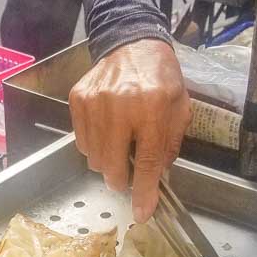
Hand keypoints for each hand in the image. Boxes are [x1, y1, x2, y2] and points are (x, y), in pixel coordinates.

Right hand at [69, 39, 191, 222]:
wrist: (132, 43)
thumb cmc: (160, 78)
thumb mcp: (179, 109)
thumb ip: (169, 146)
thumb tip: (156, 179)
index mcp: (151, 107)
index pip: (147, 161)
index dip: (144, 192)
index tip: (142, 213)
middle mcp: (119, 105)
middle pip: (113, 166)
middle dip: (122, 180)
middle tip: (129, 174)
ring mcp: (94, 103)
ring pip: (94, 158)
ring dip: (107, 163)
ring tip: (119, 145)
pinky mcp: (78, 100)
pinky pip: (82, 142)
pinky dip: (95, 146)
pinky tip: (107, 133)